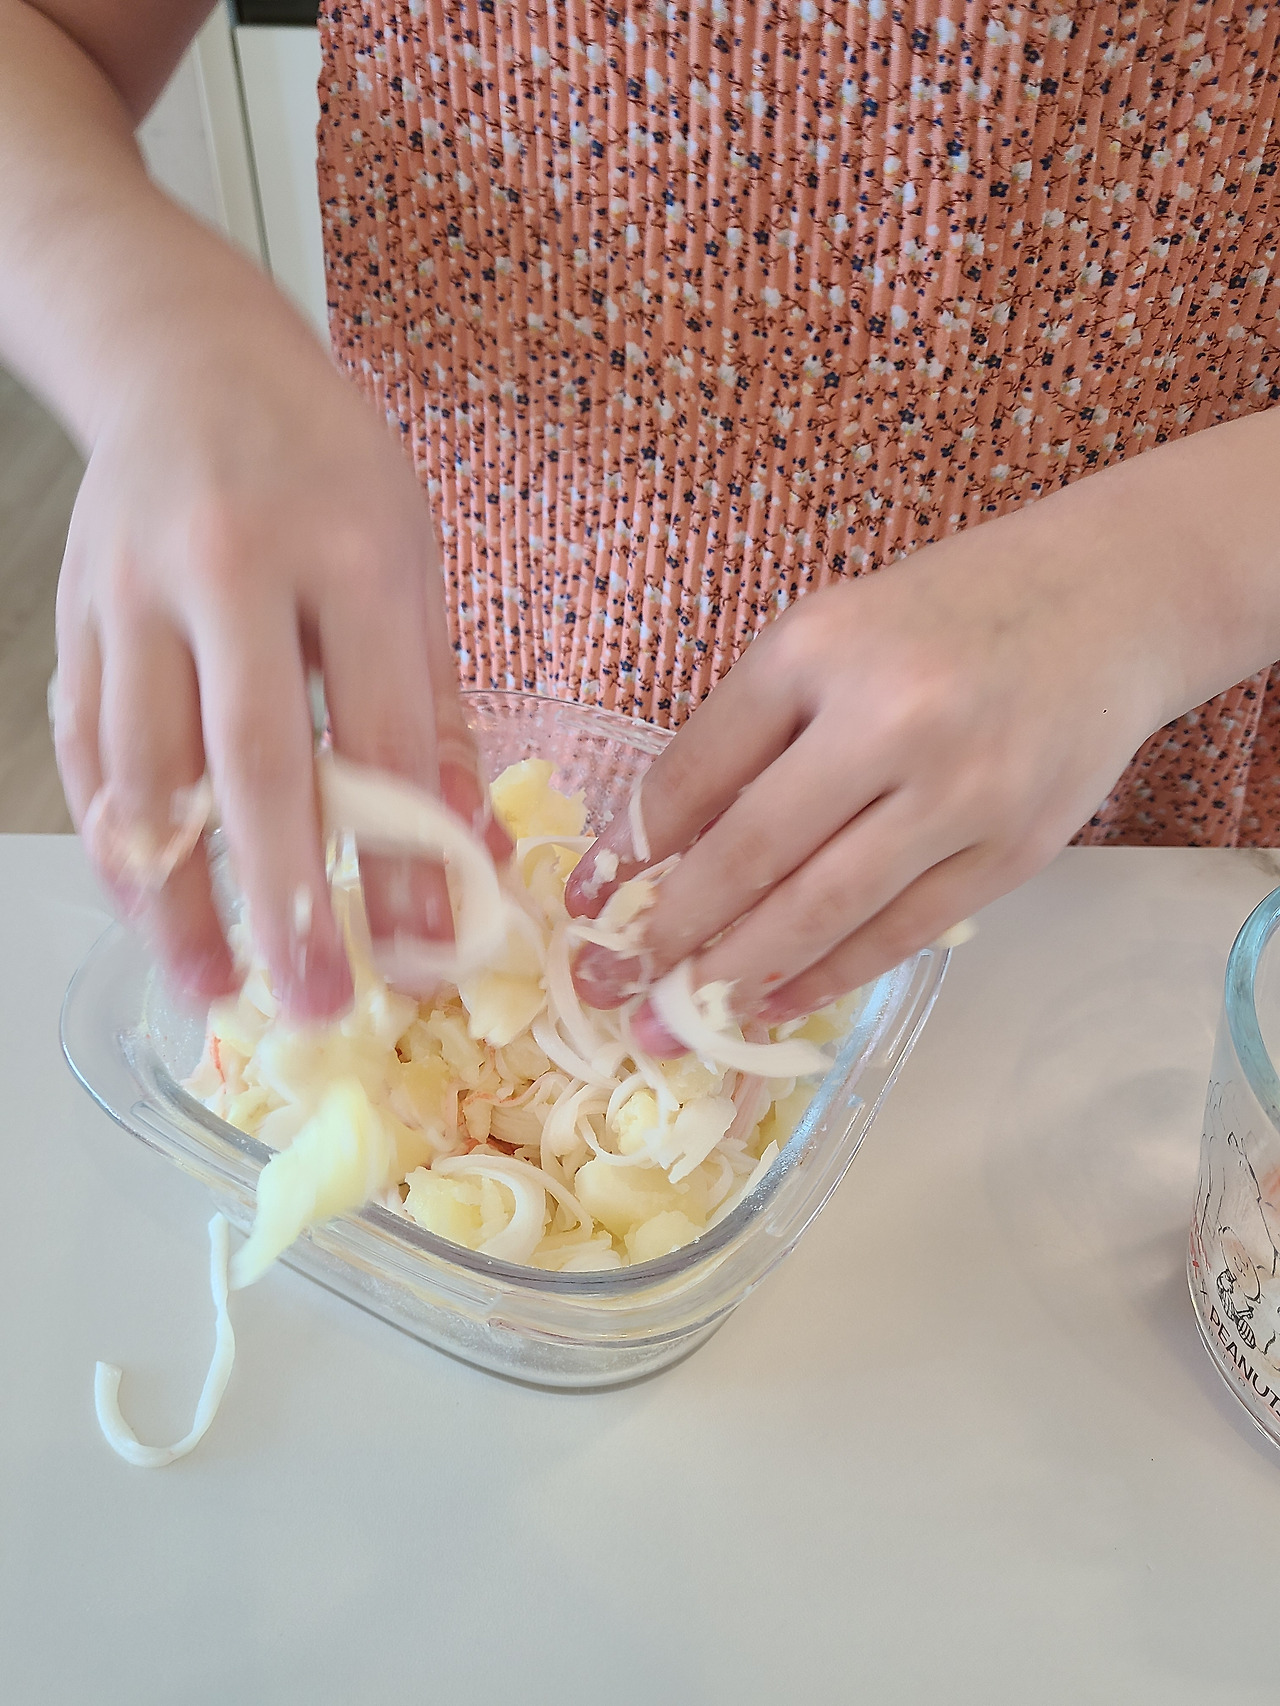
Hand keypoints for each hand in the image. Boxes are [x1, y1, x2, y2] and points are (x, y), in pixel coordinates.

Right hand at [53, 314, 505, 1020]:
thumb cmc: (321, 463)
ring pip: (146, 768)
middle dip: (283, 896)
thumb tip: (464, 843)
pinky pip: (85, 747)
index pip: (381, 735)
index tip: (424, 953)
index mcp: (350, 552)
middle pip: (253, 760)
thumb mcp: (411, 557)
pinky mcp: (76, 617)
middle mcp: (232, 570)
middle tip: (313, 1002)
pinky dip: (116, 836)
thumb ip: (433, 704)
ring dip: (177, 892)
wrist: (184, 357)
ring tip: (212, 985)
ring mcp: (137, 594)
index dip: (403, 858)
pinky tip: (146, 904)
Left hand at [567, 489, 1169, 1050]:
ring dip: (742, 971)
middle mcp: (891, 719)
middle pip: (754, 853)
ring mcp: (963, 792)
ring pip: (826, 909)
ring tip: (685, 1012)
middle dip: (675, 930)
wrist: (1108, 603)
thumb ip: (749, 731)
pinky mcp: (1017, 850)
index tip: (592, 903)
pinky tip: (779, 998)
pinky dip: (832, 974)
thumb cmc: (943, 617)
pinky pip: (904, 933)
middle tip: (620, 986)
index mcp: (819, 649)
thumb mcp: (826, 635)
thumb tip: (664, 851)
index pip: (698, 769)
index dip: (635, 849)